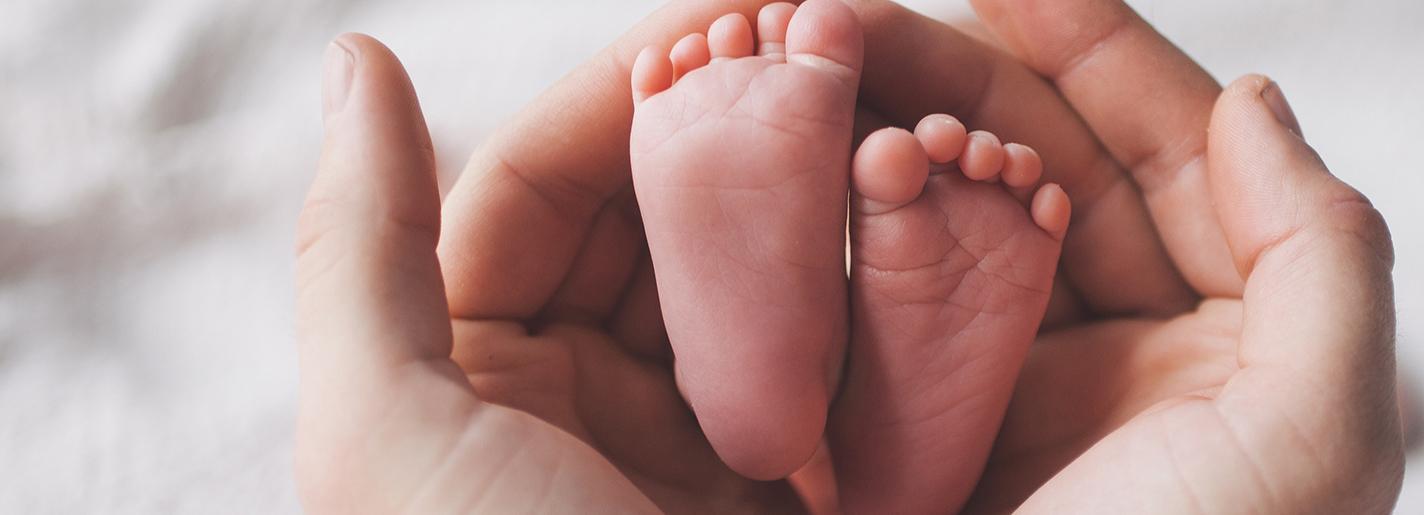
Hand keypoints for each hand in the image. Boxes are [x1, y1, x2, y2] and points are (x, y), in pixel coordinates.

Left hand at [294, 2, 828, 511]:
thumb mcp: (385, 429)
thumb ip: (365, 246)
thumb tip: (355, 54)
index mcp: (471, 369)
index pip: (541, 186)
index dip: (623, 90)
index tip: (725, 12)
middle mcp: (573, 392)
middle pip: (650, 220)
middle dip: (720, 127)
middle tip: (810, 46)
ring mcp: (682, 437)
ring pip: (741, 275)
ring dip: (797, 194)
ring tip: (863, 111)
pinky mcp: (780, 478)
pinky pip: (818, 355)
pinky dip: (857, 288)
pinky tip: (898, 220)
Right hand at [836, 1, 1404, 511]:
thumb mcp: (1315, 434)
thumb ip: (1321, 254)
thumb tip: (1254, 101)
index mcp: (1243, 341)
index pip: (1175, 153)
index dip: (1098, 49)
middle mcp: (1138, 353)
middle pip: (1057, 167)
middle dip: (970, 76)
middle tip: (868, 15)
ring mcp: (1033, 389)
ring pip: (971, 221)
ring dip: (908, 140)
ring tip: (832, 73)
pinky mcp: (936, 434)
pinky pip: (901, 302)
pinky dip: (861, 232)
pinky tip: (822, 171)